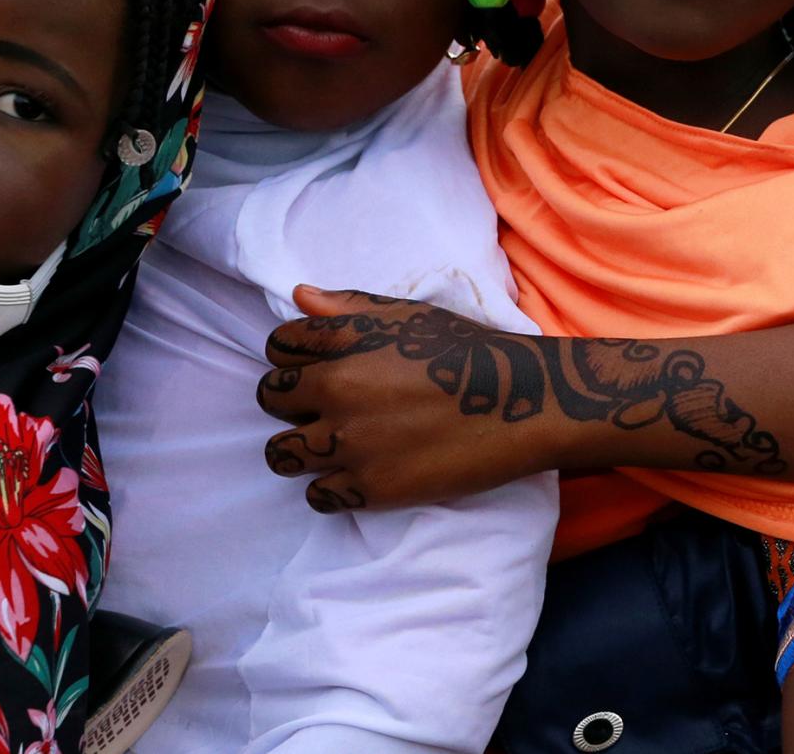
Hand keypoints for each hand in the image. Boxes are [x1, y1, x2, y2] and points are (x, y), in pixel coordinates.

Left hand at [256, 286, 785, 511]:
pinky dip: (328, 488)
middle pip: (270, 399)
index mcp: (344, 342)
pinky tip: (353, 476)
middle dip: (290, 402)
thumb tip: (300, 298)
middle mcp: (336, 389)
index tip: (315, 368)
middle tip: (322, 410)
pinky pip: (316, 495)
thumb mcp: (412, 316)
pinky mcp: (368, 487)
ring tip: (329, 448)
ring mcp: (349, 442)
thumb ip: (351, 308)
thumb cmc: (472, 352)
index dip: (293, 357)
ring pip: (282, 453)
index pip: (278, 347)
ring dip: (298, 450)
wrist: (522, 404)